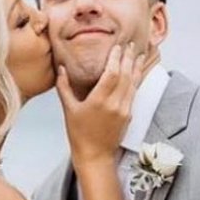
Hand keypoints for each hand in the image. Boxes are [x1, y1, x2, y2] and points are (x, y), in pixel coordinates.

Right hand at [56, 42, 157, 167]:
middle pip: (125, 75)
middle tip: (131, 44)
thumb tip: (61, 68)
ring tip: (139, 53)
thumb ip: (64, 87)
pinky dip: (136, 80)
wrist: (95, 156)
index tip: (118, 45)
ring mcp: (124, 110)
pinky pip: (134, 93)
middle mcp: (115, 104)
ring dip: (136, 67)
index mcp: (99, 101)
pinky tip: (137, 72)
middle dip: (128, 58)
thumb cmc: (79, 135)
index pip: (112, 73)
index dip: (116, 58)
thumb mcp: (69, 110)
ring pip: (133, 83)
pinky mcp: (129, 115)